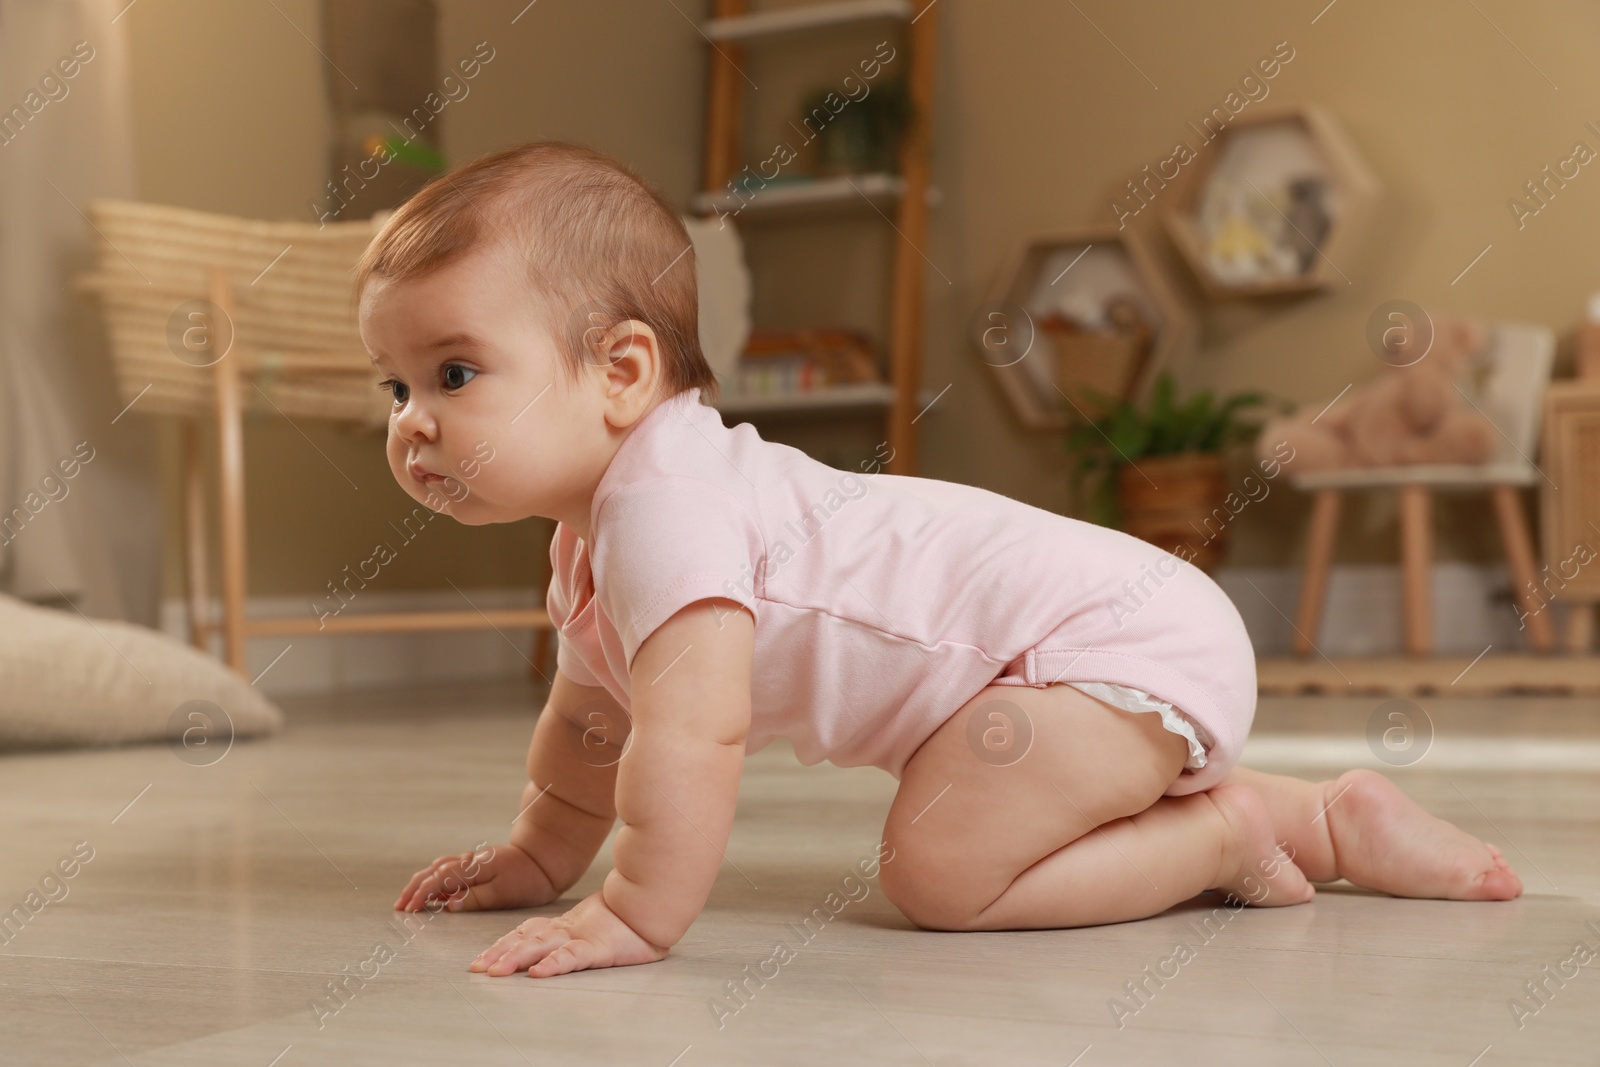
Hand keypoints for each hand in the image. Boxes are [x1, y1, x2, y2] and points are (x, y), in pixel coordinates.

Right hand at [393, 843, 554, 912]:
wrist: (547, 857)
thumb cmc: (529, 879)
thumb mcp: (503, 894)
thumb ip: (474, 899)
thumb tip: (448, 905)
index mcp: (474, 868)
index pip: (438, 880)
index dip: (421, 895)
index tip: (408, 910)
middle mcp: (470, 860)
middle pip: (433, 871)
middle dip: (414, 888)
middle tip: (400, 906)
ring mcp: (473, 860)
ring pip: (439, 868)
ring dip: (422, 882)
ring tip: (411, 898)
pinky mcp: (478, 863)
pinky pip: (449, 867)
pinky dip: (435, 877)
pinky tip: (434, 889)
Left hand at [469, 890, 667, 977]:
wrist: (656, 905)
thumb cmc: (628, 922)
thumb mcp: (594, 929)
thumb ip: (574, 937)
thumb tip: (549, 951)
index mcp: (565, 926)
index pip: (526, 932)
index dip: (503, 944)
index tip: (481, 958)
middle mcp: (567, 929)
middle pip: (526, 939)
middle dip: (499, 953)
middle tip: (477, 967)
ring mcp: (581, 936)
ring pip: (541, 946)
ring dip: (515, 958)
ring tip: (495, 971)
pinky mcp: (599, 947)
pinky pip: (572, 957)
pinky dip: (553, 964)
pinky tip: (538, 973)